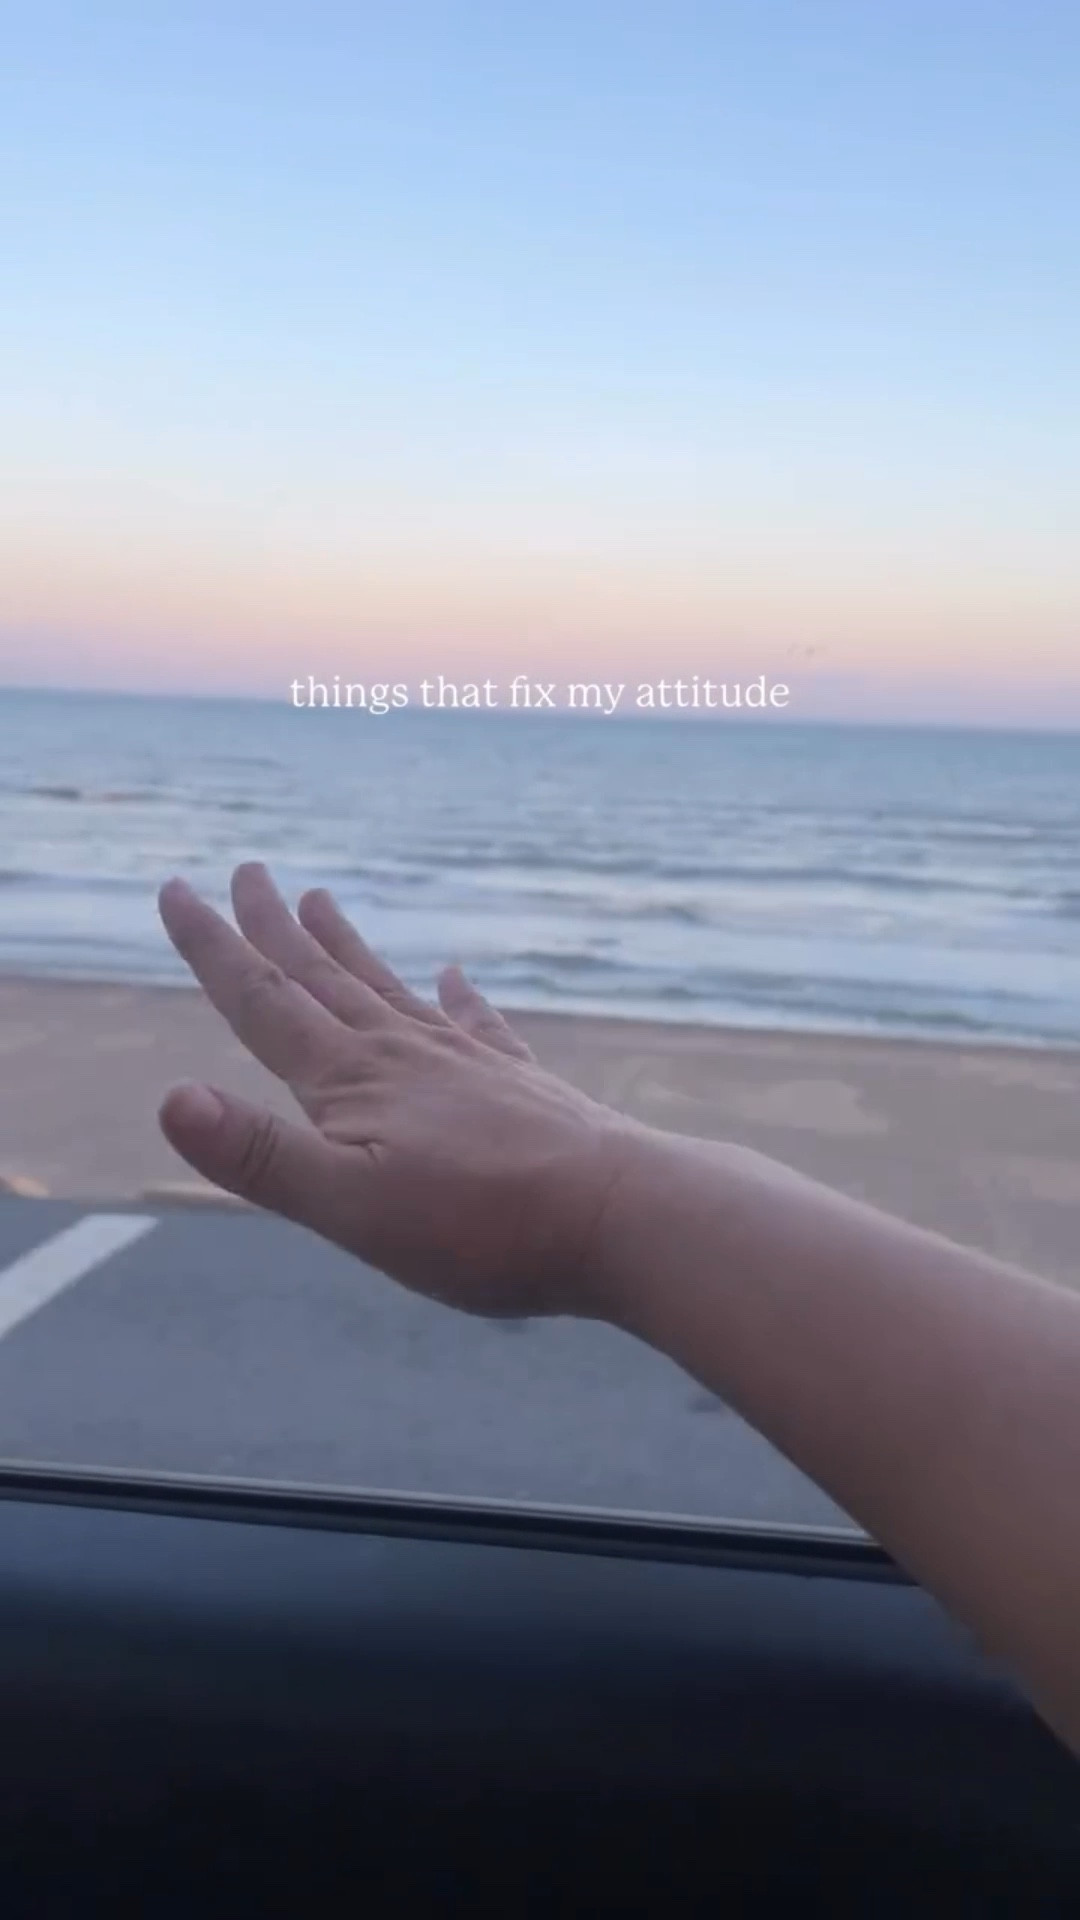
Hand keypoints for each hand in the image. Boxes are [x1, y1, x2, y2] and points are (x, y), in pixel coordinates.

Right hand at [157, 863, 641, 1318]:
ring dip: (346, 947)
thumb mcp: (350, 1207)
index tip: (176, 888)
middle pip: (323, 977)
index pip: (263, 1001)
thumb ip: (260, 1156)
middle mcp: (404, 1054)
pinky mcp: (519, 1085)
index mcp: (351, 1082)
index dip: (213, 948)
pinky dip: (459, 996)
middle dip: (273, 927)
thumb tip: (169, 1097)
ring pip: (389, 989)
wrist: (617, 1214)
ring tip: (321, 900)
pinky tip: (458, 976)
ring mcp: (466, 1063)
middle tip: (246, 870)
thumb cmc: (481, 1226)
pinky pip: (477, 1023)